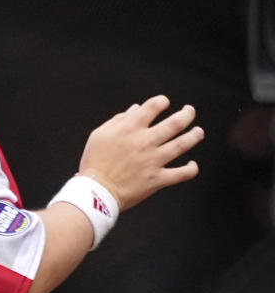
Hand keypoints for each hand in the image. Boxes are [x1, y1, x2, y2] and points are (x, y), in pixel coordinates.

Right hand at [78, 95, 202, 211]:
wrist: (96, 191)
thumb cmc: (94, 161)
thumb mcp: (100, 134)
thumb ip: (119, 120)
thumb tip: (136, 109)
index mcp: (130, 128)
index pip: (153, 106)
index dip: (162, 101)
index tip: (164, 103)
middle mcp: (145, 142)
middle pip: (175, 123)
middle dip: (186, 114)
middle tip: (190, 111)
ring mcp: (154, 161)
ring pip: (183, 144)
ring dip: (194, 136)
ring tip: (198, 132)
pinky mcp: (158, 179)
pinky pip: (182, 174)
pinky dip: (191, 169)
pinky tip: (192, 164)